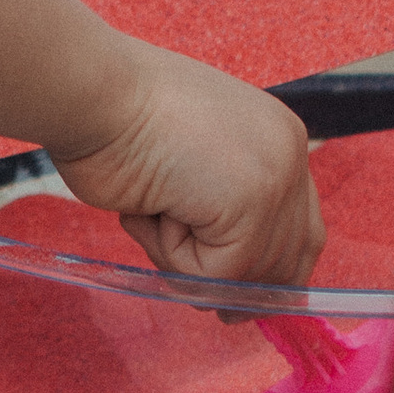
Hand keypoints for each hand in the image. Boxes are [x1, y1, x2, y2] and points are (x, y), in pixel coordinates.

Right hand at [53, 41, 323, 289]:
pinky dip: (171, 254)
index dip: (265, 271)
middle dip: (234, 281)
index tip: (232, 302)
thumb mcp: (191, 160)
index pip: (300, 229)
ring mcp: (276, 177)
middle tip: (191, 282)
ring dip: (188, 259)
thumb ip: (223, 201)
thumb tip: (234, 284)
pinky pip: (216, 275)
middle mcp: (288, 153)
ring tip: (153, 204)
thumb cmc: (119, 118)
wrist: (94, 90)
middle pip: (288, 260)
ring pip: (247, 273)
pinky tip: (151, 204)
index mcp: (277, 135)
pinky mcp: (251, 205)